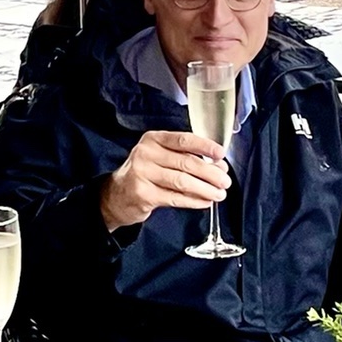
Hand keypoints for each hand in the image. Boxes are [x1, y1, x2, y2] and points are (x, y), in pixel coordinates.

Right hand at [99, 130, 229, 230]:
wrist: (117, 195)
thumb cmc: (145, 174)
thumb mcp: (159, 157)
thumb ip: (185, 157)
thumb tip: (218, 165)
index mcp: (153, 139)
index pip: (183, 140)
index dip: (205, 147)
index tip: (221, 154)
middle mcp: (146, 154)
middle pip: (186, 162)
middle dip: (210, 173)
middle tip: (225, 181)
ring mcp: (143, 174)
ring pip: (182, 182)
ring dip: (205, 189)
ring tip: (219, 194)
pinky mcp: (144, 194)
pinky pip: (175, 198)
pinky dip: (193, 201)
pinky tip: (204, 202)